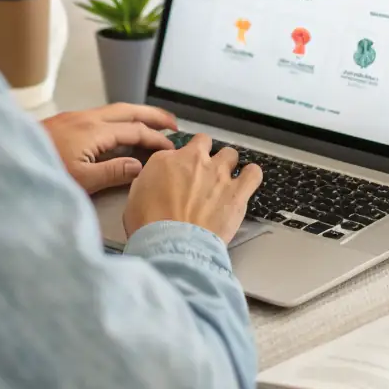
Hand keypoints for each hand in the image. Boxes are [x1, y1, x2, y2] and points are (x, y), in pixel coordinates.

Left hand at [43, 104, 177, 195]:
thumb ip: (113, 172)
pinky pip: (100, 115)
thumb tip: (140, 166)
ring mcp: (73, 118)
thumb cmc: (42, 172)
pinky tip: (116, 132)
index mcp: (94, 130)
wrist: (5, 160)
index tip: (172, 146)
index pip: (135, 131)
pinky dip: (117, 120)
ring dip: (135, 115)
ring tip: (150, 124)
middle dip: (152, 115)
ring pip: (113, 111)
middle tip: (172, 123)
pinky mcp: (63, 122)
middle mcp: (86, 118)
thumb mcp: (82, 180)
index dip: (156, 139)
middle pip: (128, 110)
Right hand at [124, 135, 261, 243]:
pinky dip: (251, 175)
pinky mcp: (237, 193)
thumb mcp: (135, 195)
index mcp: (167, 159)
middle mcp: (195, 160)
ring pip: (230, 154)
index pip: (177, 148)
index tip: (180, 172)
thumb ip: (151, 179)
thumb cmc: (149, 224)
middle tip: (201, 175)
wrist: (172, 244)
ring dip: (227, 165)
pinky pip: (253, 173)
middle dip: (204, 156)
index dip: (180, 161)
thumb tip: (159, 180)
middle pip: (205, 144)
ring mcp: (219, 174)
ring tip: (223, 181)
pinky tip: (246, 182)